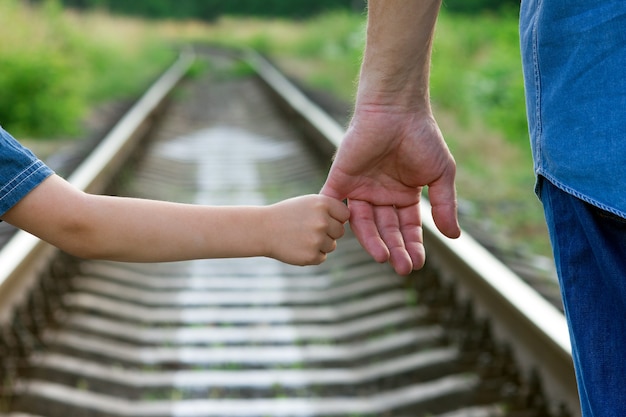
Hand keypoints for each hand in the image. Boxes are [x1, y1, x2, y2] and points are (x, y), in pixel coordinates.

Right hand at [265, 194, 349, 265]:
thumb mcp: (308, 202)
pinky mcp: (311, 256)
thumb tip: (349, 219)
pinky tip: (298, 246)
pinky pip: (322, 257)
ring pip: (331, 245)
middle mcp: (322, 221)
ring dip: (320, 244)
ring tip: (301, 237)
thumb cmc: (287, 214)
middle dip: (328, 232)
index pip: (345, 214)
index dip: (335, 218)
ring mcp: (317, 239)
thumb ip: (329, 208)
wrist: (263, 229)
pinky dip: (312, 254)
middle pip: (340, 232)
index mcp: (323, 204)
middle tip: (307, 229)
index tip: (321, 218)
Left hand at [320, 105, 459, 274]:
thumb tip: (455, 237)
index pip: (407, 227)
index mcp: (403, 195)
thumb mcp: (440, 174)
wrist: (396, 110)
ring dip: (372, 241)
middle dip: (395, 249)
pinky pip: (333, 203)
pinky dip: (335, 219)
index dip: (412, 245)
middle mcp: (381, 195)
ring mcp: (360, 188)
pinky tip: (344, 237)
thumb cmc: (422, 137)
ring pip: (363, 222)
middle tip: (402, 268)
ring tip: (383, 257)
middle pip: (386, 230)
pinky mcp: (340, 178)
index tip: (417, 264)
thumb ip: (445, 205)